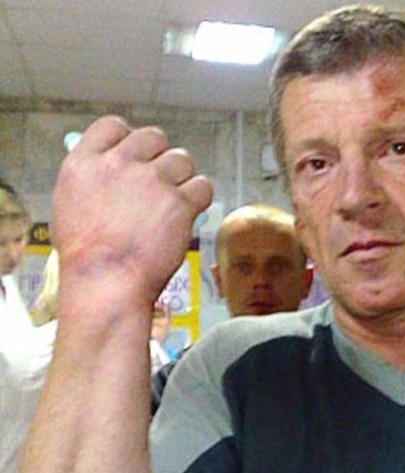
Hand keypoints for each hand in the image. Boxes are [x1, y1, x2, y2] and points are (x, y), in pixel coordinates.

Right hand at [52, 116, 212, 304]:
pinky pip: (203, 186)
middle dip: (160, 157)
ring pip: (182, 160)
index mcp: (84, 163)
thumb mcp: (69, 206)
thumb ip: (92, 179)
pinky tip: (188, 214)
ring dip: (182, 179)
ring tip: (171, 206)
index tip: (137, 155)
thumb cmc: (87, 256)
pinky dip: (199, 199)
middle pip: (154, 137)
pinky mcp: (179, 202)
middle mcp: (119, 164)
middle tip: (159, 184)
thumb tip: (109, 165)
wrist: (106, 283)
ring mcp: (151, 181)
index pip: (113, 125)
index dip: (129, 138)